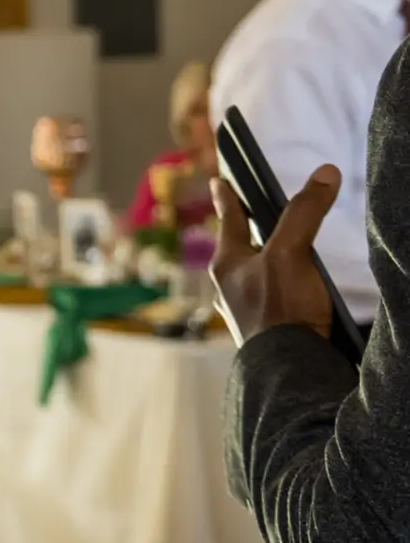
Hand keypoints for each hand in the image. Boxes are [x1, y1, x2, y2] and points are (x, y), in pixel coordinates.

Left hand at [211, 169, 335, 342]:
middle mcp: (230, 286)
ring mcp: (245, 309)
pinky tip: (294, 289)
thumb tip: (324, 173)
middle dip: (246, 230)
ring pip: (253, 273)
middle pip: (239, 248)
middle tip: (249, 213)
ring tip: (277, 248)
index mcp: (226, 264)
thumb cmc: (279, 310)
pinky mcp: (264, 327)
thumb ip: (304, 213)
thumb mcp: (290, 253)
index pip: (229, 220)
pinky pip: (269, 296)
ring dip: (265, 259)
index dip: (227, 197)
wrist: (288, 369)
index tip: (218, 181)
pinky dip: (279, 284)